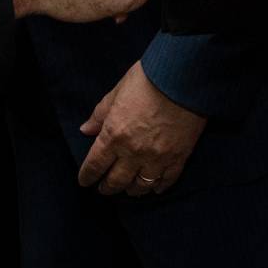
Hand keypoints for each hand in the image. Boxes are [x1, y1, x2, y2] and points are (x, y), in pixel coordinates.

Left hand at [77, 62, 206, 196]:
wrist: (183, 77)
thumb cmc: (147, 79)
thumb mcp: (117, 91)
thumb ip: (100, 114)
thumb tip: (85, 129)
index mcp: (114, 135)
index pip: (95, 164)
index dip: (88, 176)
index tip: (85, 181)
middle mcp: (133, 152)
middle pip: (116, 180)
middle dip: (107, 188)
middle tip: (104, 189)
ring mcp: (157, 158)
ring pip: (141, 186)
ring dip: (132, 190)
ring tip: (128, 190)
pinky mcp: (178, 157)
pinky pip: (166, 180)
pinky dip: (159, 187)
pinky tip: (155, 188)